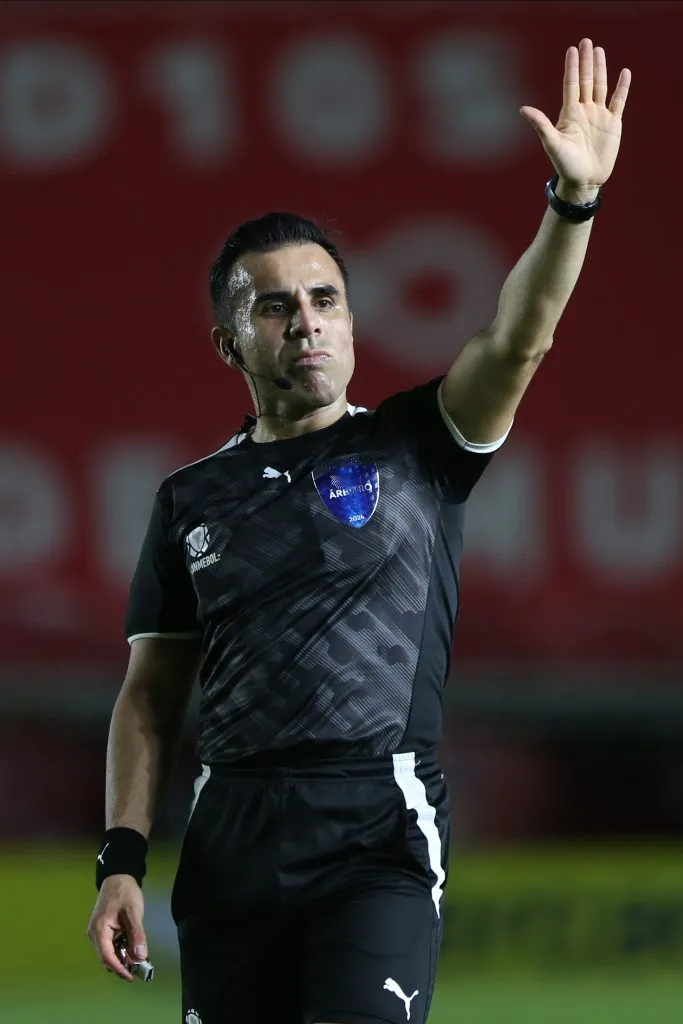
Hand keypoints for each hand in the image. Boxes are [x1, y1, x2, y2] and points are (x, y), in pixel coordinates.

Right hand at [87, 874, 147, 982]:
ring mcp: (97, 932)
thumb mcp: (133, 912)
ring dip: (121, 958)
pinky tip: (132, 949)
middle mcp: (94, 933)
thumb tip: (140, 956)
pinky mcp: (102, 930)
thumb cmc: (125, 892)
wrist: (118, 876)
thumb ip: (137, 934)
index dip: (119, 969)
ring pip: (108, 952)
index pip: (107, 956)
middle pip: (106, 957)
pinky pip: (110, 945)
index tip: (131, 977)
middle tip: (138, 970)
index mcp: (99, 929)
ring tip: (137, 960)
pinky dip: (120, 950)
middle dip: (121, 965)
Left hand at [520, 38, 630, 197]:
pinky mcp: (612, 124)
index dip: (572, 67)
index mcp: (569, 114)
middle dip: (586, 62)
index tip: (572, 50)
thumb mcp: (552, 144)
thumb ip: (540, 125)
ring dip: (601, 69)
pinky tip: (624, 73)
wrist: (583, 181)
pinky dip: (622, 88)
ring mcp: (599, 116)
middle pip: (586, 80)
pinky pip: (619, 101)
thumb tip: (523, 109)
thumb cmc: (565, 165)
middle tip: (586, 41)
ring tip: (599, 51)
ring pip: (601, 86)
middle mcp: (584, 111)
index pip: (571, 84)